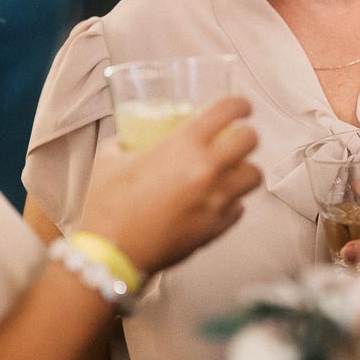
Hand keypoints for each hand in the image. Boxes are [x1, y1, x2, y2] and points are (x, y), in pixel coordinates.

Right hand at [78, 96, 260, 275]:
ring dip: (244, 170)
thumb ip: (125, 144)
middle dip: (246, 136)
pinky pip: (239, 209)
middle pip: (250, 141)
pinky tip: (216, 202)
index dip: (239, 105)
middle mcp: (207, 170)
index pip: (227, 112)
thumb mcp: (109, 160)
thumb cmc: (106, 207)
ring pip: (254, 176)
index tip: (240, 108)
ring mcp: (215, 201)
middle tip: (236, 139)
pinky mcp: (216, 229)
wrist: (109, 253)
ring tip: (231, 172)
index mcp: (183, 146)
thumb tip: (128, 142)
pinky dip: (232, 203)